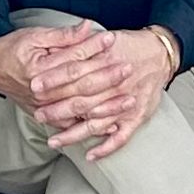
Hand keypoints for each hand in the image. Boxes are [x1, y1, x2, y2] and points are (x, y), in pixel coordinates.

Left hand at [22, 24, 178, 162]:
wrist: (159, 53)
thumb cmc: (127, 45)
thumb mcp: (102, 38)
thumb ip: (79, 44)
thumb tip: (52, 48)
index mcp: (106, 64)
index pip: (74, 73)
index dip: (53, 80)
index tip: (34, 86)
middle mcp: (115, 86)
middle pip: (82, 101)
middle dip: (57, 111)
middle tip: (38, 115)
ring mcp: (126, 105)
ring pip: (96, 124)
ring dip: (73, 135)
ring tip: (53, 142)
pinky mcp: (137, 118)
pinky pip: (121, 138)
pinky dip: (105, 148)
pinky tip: (90, 156)